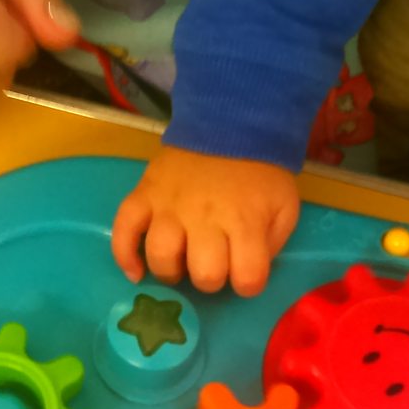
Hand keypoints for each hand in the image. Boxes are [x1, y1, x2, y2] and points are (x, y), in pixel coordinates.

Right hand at [111, 147, 299, 296]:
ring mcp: (170, 205)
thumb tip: (247, 271)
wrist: (231, 125)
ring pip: (161, 256)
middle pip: (203, 274)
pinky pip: (124, 228)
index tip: (245, 274)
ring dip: (171, 271)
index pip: (247, 278)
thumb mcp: (284, 207)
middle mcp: (205, 217)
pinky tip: (136, 273)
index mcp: (245, 220)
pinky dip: (125, 255)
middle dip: (210, 280)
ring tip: (179, 264)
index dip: (248, 284)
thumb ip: (271, 243)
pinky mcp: (145, 194)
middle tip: (212, 265)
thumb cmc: (260, 174)